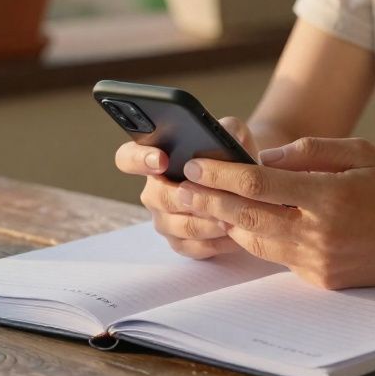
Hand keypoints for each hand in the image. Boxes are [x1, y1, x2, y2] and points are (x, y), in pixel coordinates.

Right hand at [114, 116, 256, 259]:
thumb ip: (228, 128)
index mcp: (155, 160)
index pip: (127, 158)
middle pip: (160, 198)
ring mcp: (164, 219)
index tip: (162, 160)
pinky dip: (217, 242)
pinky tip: (236, 233)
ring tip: (233, 214)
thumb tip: (224, 133)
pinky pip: (193, 247)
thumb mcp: (233, 136)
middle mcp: (153, 191)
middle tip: (217, 195)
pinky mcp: (179, 243)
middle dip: (191, 197)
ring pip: (181, 225)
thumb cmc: (232, 157)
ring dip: (209, 222)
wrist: (247, 187)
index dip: (139, 159)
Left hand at [178, 138, 374, 288]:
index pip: (259, 184)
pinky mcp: (323, 280)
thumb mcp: (358, 152)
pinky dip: (262, 237)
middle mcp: (320, 234)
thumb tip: (261, 158)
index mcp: (329, 197)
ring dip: (229, 222)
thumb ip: (307, 152)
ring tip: (205, 203)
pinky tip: (247, 222)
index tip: (195, 164)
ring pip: (257, 242)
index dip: (221, 174)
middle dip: (209, 200)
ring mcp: (320, 262)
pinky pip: (280, 257)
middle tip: (180, 187)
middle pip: (247, 217)